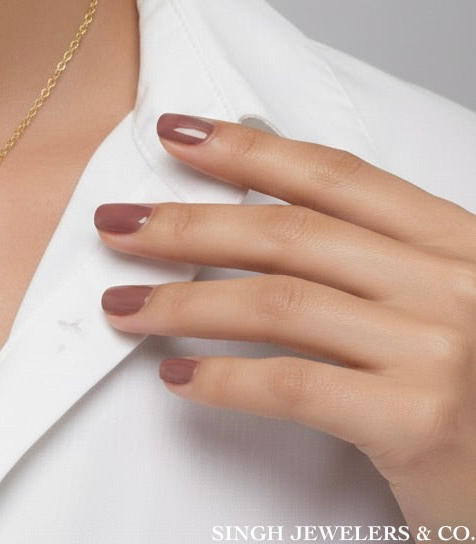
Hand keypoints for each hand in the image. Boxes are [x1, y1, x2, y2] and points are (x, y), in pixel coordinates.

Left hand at [95, 113, 475, 532]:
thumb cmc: (475, 400)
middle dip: (187, 226)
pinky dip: (222, 379)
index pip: (333, 178)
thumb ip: (371, 260)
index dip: (246, 150)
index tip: (174, 134)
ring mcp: (440, 350)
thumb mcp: (442, 305)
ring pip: (277, 302)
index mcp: (457, 243)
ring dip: (181, 303)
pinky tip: (176, 378)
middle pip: (289, 234)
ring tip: (122, 307)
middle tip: (115, 224)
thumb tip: (249, 218)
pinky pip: (291, 383)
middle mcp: (454, 283)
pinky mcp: (419, 420)